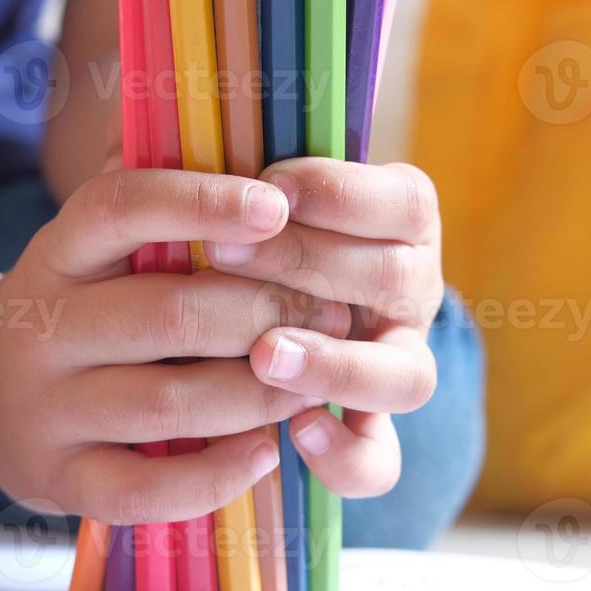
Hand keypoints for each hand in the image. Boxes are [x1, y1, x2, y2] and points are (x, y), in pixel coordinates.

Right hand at [0, 169, 351, 523]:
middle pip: (168, 313)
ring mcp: (44, 410)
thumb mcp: (88, 240)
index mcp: (57, 251)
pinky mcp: (56, 482)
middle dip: (266, 311)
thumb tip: (222, 121)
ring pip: (167, 402)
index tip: (278, 206)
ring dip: (259, 392)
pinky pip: (142, 490)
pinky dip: (214, 475)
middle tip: (332, 309)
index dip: (202, 202)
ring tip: (314, 378)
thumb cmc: (70, 300)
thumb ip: (150, 194)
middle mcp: (41, 327)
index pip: (121, 207)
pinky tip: (264, 450)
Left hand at [203, 159, 444, 497]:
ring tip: (263, 353)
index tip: (270, 187)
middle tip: (223, 253)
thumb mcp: (243, 182)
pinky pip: (380, 460)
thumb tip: (177, 129)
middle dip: (306, 264)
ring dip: (334, 363)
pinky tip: (294, 434)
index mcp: (400, 219)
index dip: (339, 194)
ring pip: (406, 377)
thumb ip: (233, 159)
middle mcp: (413, 291)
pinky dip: (345, 453)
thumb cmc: (241, 220)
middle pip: (395, 279)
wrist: (232, 299)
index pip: (402, 201)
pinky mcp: (367, 430)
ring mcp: (396, 363)